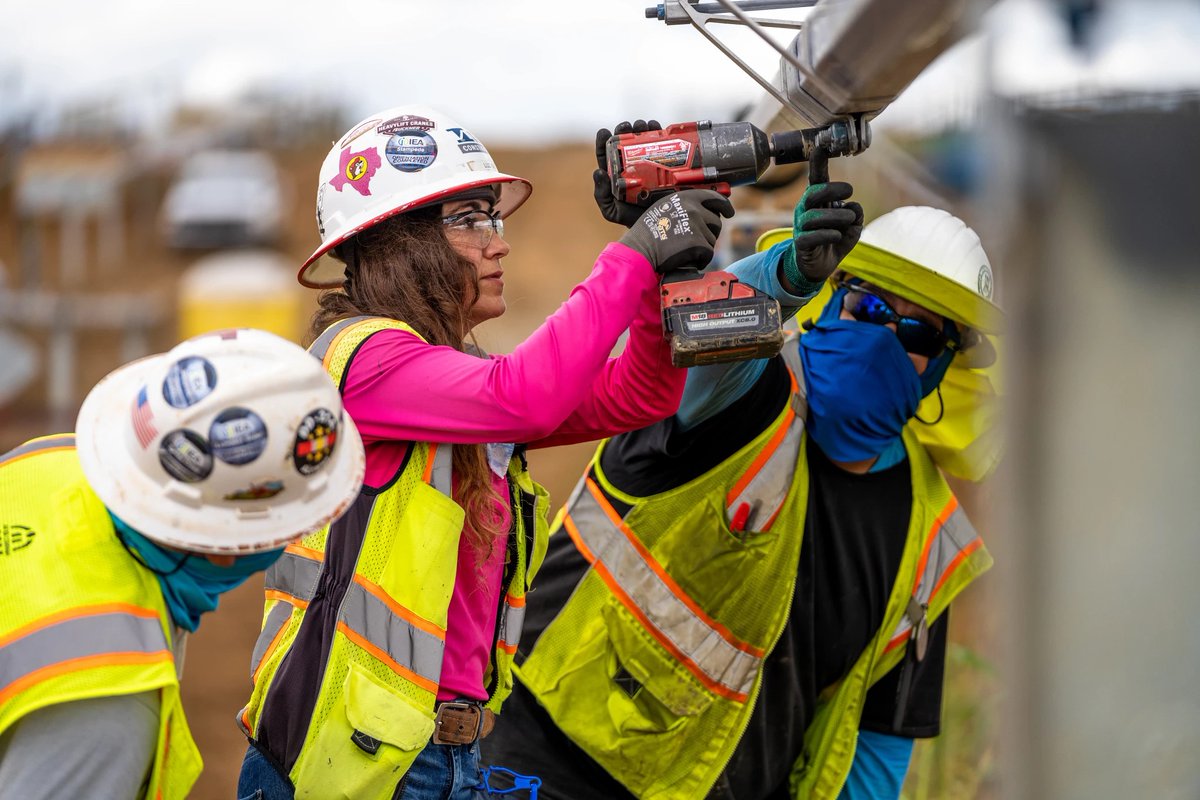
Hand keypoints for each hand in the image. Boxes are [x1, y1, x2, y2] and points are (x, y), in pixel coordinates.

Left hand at [593, 119, 660, 227]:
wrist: (660, 227)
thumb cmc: (632, 219)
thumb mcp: (612, 210)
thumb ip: (601, 195)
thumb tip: (597, 172)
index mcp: (615, 173)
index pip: (606, 153)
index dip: (603, 140)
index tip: (604, 132)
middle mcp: (631, 165)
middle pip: (625, 142)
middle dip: (625, 130)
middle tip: (627, 126)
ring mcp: (649, 162)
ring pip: (643, 140)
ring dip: (642, 128)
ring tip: (643, 125)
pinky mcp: (666, 163)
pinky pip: (663, 145)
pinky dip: (660, 133)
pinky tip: (657, 127)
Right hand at [619, 189, 734, 273]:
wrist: (640, 251)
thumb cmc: (647, 233)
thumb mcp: (664, 209)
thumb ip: (683, 207)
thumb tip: (703, 212)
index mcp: (685, 197)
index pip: (714, 197)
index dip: (724, 206)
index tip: (729, 212)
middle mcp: (694, 209)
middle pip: (716, 222)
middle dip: (709, 233)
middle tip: (695, 241)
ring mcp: (697, 226)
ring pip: (712, 240)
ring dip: (702, 247)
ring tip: (683, 250)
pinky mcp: (699, 243)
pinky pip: (708, 254)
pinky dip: (699, 260)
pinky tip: (685, 259)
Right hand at [781, 148, 863, 289]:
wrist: (819, 267)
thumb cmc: (834, 240)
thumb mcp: (852, 227)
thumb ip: (856, 216)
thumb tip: (853, 208)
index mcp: (818, 202)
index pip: (817, 179)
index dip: (817, 163)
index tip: (820, 146)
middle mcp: (806, 210)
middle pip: (813, 192)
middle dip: (832, 189)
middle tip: (850, 192)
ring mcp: (802, 227)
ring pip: (814, 216)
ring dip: (836, 216)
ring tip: (849, 221)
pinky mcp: (801, 244)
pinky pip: (811, 236)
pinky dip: (828, 234)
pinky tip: (837, 236)